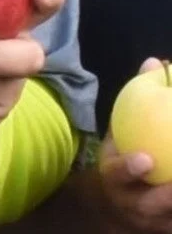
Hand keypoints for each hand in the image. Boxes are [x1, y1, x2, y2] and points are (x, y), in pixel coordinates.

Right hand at [97, 58, 171, 232]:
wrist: (118, 207)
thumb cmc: (121, 159)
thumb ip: (136, 101)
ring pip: (168, 217)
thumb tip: (155, 62)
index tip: (147, 158)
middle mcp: (131, 204)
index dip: (130, 168)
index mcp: (112, 177)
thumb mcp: (119, 131)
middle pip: (151, 204)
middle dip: (168, 194)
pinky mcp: (166, 229)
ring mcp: (151, 222)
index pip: (117, 173)